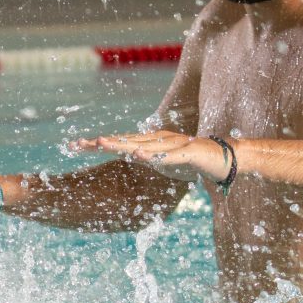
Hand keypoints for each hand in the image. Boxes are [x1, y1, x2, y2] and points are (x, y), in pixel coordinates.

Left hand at [71, 130, 229, 184]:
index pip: (120, 142)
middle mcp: (159, 140)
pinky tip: (139, 156)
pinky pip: (169, 156)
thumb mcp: (164, 163)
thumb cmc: (194, 161)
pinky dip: (154, 156)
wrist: (228, 157)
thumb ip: (148, 160)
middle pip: (125, 141)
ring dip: (121, 145)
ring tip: (101, 144)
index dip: (98, 144)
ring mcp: (174, 145)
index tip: (74, 146)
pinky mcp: (189, 153)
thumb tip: (131, 158)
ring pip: (143, 146)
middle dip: (101, 143)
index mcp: (151, 142)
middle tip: (78, 144)